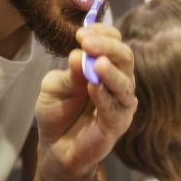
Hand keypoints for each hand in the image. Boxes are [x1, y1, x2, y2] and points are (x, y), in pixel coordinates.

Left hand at [34, 24, 136, 180]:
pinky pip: (115, 108)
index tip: (82, 33)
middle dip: (108, 47)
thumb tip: (78, 54)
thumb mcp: (54, 86)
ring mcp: (121, 103)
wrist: (55, 147)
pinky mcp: (118, 124)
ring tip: (97, 63)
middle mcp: (119, 82)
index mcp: (106, 66)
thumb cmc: (57, 111)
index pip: (114, 43)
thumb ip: (68, 74)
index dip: (102, 34)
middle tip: (88, 43)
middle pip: (125, 58)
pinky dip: (105, 97)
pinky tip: (93, 87)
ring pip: (125, 82)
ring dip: (111, 72)